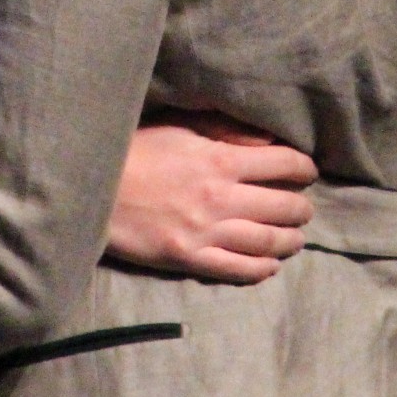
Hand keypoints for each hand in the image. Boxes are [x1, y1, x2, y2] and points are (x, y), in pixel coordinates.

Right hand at [106, 116, 317, 283]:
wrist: (90, 187)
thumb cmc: (133, 150)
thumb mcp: (179, 126)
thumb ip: (225, 131)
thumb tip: (266, 141)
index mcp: (220, 159)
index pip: (284, 164)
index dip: (303, 168)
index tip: (306, 172)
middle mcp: (221, 197)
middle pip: (284, 207)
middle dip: (302, 208)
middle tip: (304, 208)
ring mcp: (207, 232)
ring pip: (268, 242)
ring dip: (290, 241)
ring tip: (295, 239)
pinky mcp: (189, 259)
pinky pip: (238, 270)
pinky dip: (261, 270)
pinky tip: (269, 266)